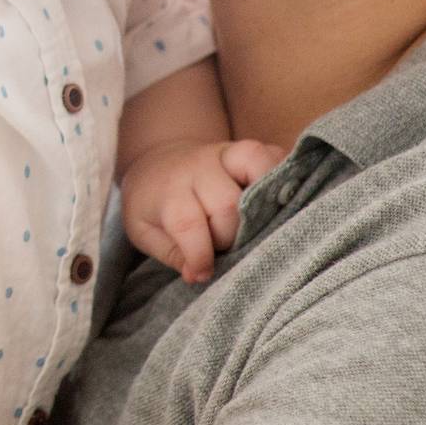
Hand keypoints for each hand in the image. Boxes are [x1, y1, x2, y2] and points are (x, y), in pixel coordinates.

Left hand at [121, 137, 287, 283]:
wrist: (157, 162)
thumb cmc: (153, 204)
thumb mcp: (144, 232)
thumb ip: (172, 255)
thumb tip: (199, 275)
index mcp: (169, 190)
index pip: (187, 223)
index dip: (200, 254)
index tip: (202, 273)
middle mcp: (199, 167)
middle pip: (227, 203)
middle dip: (231, 236)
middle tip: (226, 247)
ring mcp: (225, 153)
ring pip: (255, 165)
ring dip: (265, 200)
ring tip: (261, 225)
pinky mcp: (246, 150)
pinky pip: (272, 154)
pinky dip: (281, 174)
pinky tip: (278, 200)